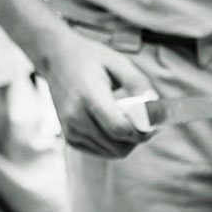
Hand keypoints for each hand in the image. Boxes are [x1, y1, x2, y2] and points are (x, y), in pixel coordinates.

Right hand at [44, 31, 154, 158]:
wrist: (55, 59)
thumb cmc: (90, 58)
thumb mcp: (117, 62)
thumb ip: (138, 83)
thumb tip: (155, 108)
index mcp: (88, 94)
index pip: (118, 127)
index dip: (142, 131)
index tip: (154, 123)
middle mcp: (76, 116)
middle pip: (119, 145)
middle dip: (138, 138)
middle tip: (145, 122)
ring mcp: (70, 129)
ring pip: (113, 152)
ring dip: (128, 142)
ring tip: (128, 119)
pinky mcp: (70, 138)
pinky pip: (103, 152)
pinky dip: (115, 143)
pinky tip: (114, 124)